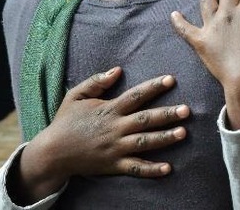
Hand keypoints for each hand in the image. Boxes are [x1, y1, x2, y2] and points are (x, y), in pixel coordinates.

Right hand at [9, 67, 189, 203]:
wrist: (52, 153)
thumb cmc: (65, 122)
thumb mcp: (76, 96)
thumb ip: (96, 82)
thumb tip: (117, 70)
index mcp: (109, 110)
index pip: (135, 96)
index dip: (153, 87)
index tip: (170, 80)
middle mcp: (115, 128)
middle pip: (145, 120)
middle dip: (167, 114)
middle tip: (187, 110)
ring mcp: (115, 148)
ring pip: (144, 143)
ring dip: (165, 138)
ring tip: (183, 133)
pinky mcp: (114, 165)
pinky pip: (136, 168)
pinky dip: (151, 169)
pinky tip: (168, 168)